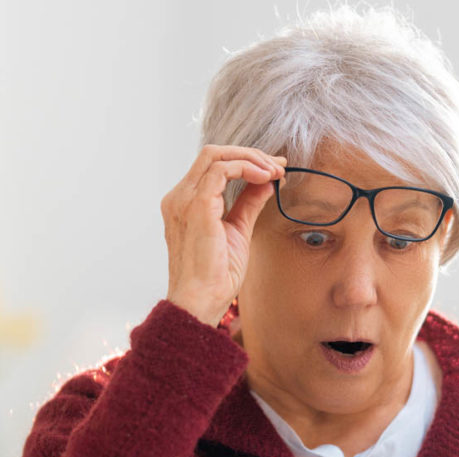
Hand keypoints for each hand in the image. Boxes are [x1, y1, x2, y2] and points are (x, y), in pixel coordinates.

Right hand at [159, 144, 285, 325]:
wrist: (203, 300)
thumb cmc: (216, 276)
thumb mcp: (238, 230)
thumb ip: (248, 204)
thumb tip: (267, 183)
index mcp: (185, 203)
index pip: (212, 166)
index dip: (245, 161)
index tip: (273, 169)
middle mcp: (180, 197)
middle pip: (213, 154)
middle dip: (250, 154)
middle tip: (278, 165)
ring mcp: (185, 199)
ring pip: (217, 155)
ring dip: (252, 159)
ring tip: (276, 171)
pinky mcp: (197, 205)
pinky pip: (221, 170)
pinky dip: (247, 168)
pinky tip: (266, 178)